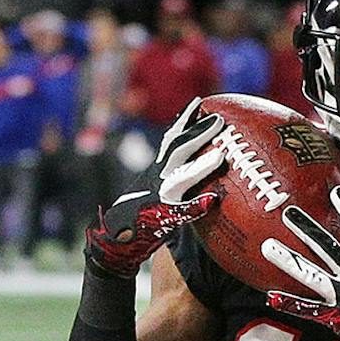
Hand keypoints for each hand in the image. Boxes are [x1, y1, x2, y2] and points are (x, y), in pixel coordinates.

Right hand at [84, 101, 223, 275]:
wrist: (117, 238)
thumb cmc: (145, 215)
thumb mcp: (161, 190)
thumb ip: (180, 179)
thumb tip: (211, 170)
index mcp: (158, 169)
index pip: (171, 139)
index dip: (185, 120)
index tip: (200, 102)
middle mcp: (157, 178)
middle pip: (177, 150)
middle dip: (198, 133)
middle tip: (219, 120)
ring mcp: (158, 196)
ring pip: (181, 177)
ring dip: (201, 166)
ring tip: (222, 155)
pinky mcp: (160, 217)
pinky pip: (181, 211)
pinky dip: (196, 206)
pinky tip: (213, 201)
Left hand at [262, 185, 339, 340]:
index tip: (336, 191)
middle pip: (328, 248)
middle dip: (307, 229)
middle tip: (287, 211)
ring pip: (311, 275)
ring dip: (288, 261)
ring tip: (267, 247)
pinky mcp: (336, 316)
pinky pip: (308, 310)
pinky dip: (290, 304)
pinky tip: (270, 296)